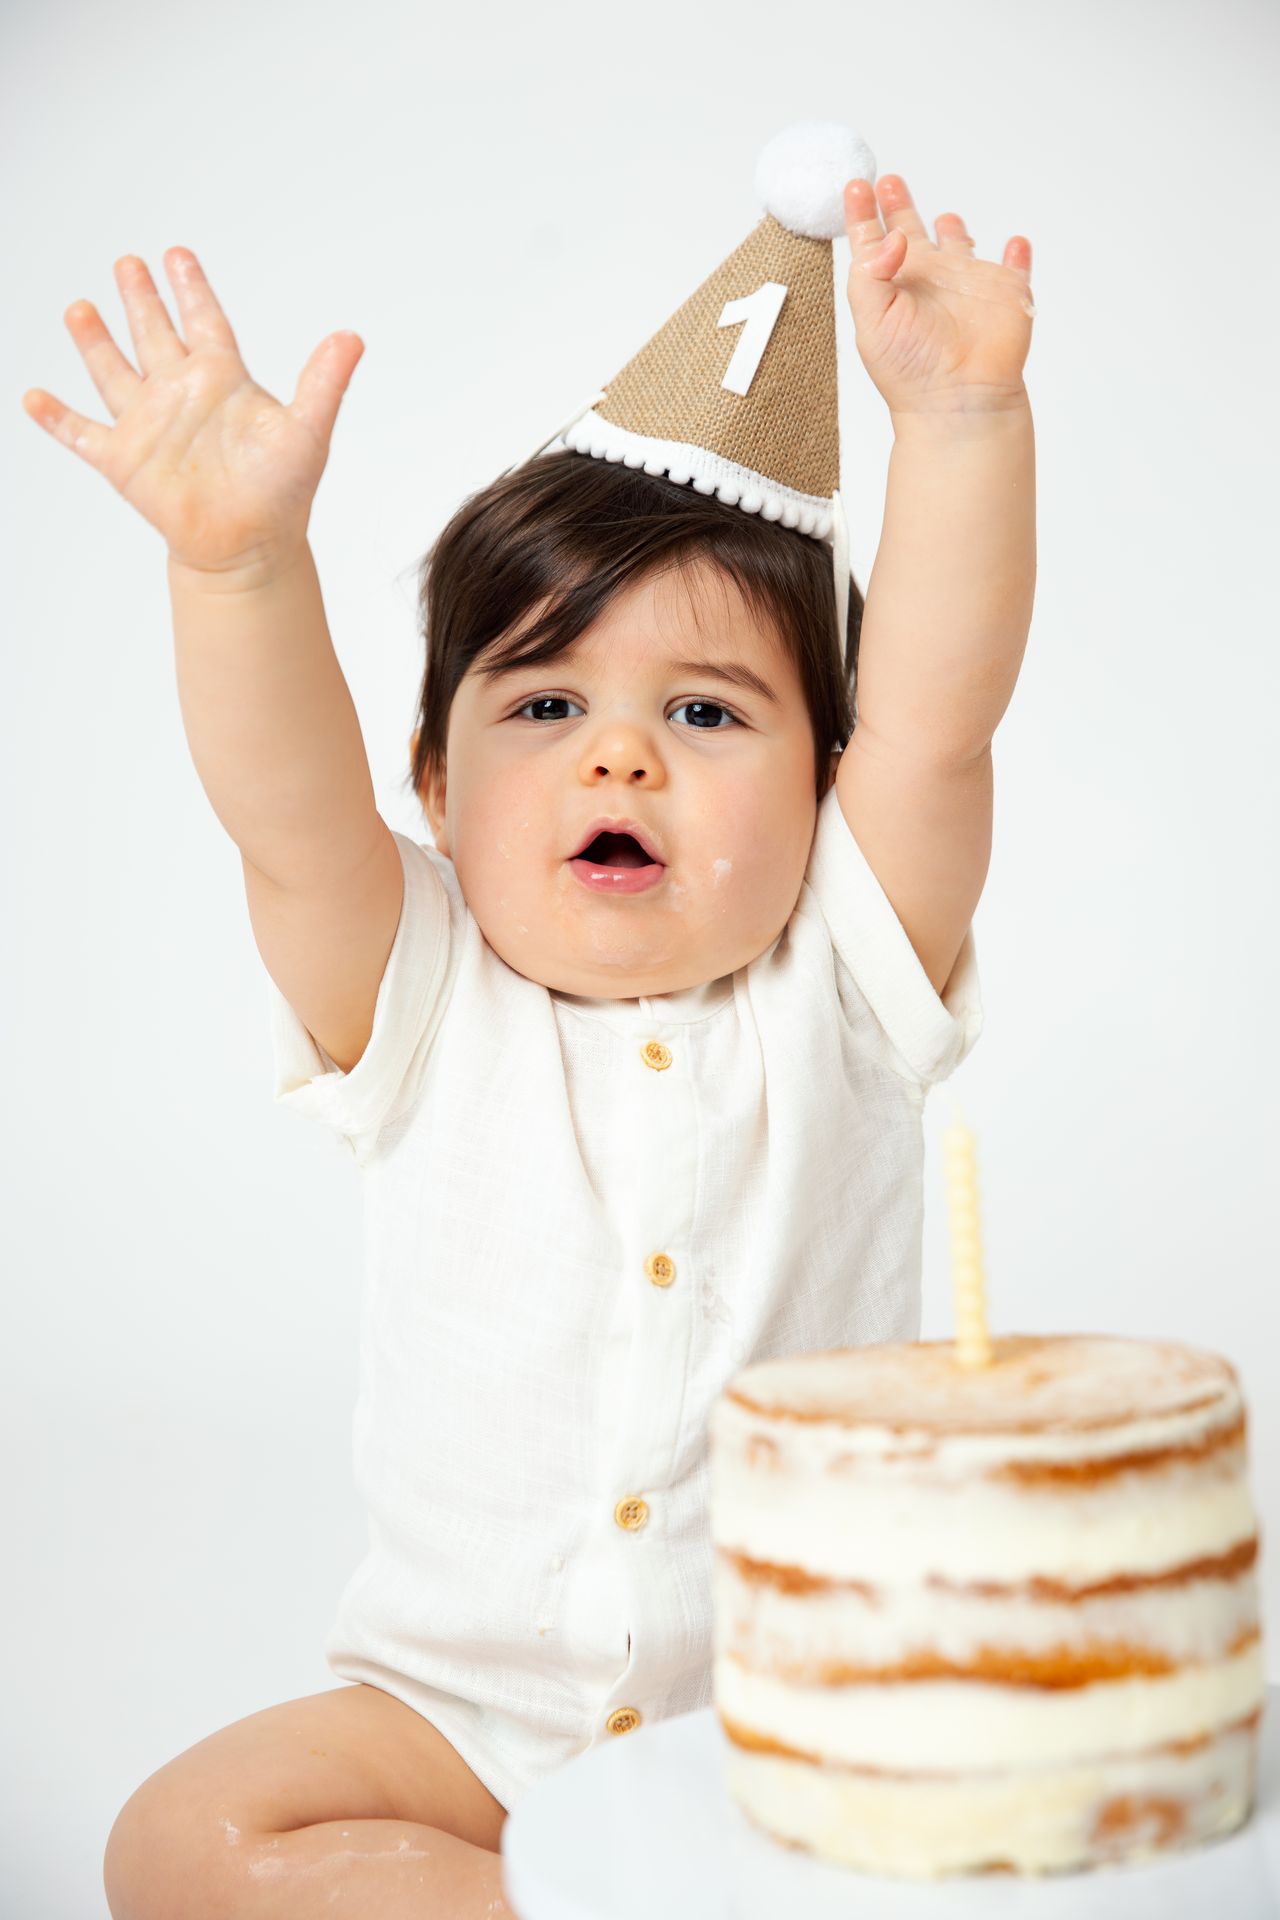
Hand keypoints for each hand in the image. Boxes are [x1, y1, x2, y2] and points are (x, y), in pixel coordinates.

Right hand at [21, 250, 363, 576]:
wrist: (251, 548)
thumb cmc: (282, 493)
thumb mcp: (307, 432)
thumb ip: (325, 383)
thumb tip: (352, 338)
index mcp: (222, 380)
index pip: (204, 321)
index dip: (191, 288)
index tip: (178, 254)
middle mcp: (181, 394)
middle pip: (153, 334)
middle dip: (140, 298)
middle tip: (128, 262)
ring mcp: (149, 425)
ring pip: (113, 370)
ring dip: (94, 341)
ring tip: (79, 308)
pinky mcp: (123, 460)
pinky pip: (81, 433)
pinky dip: (56, 417)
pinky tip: (33, 397)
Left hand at [842, 175, 1032, 417]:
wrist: (957, 401)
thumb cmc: (909, 370)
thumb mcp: (872, 320)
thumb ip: (871, 273)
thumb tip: (895, 236)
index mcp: (892, 284)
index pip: (871, 241)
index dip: (862, 213)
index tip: (855, 185)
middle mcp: (927, 280)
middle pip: (910, 232)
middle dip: (899, 206)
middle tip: (888, 180)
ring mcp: (967, 285)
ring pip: (959, 248)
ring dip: (955, 231)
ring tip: (947, 218)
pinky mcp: (1005, 293)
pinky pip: (1014, 268)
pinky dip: (1017, 255)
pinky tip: (1016, 244)